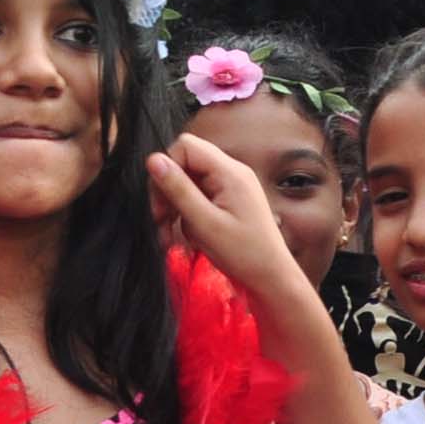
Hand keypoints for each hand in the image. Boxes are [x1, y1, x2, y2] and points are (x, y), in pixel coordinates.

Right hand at [147, 135, 311, 309]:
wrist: (271, 278)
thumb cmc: (244, 253)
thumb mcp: (204, 223)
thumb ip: (178, 190)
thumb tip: (153, 160)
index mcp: (229, 172)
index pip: (185, 146)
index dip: (167, 168)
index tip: (161, 200)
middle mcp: (231, 173)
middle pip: (185, 164)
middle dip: (168, 192)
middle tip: (161, 222)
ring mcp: (230, 187)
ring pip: (188, 184)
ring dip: (174, 209)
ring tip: (170, 237)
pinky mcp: (228, 201)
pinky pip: (199, 199)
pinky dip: (187, 216)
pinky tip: (187, 238)